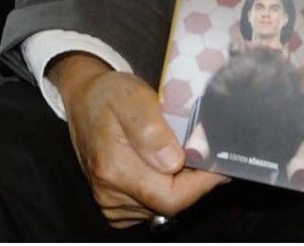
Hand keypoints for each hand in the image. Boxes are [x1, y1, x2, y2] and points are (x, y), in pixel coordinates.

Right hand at [48, 54, 226, 227]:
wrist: (84, 99)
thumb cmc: (110, 94)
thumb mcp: (133, 97)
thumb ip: (151, 130)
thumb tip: (174, 162)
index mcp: (115, 169)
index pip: (172, 197)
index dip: (202, 184)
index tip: (219, 162)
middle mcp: (110, 193)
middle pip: (169, 204)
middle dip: (193, 182)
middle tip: (204, 153)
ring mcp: (110, 202)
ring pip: (161, 208)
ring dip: (179, 185)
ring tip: (182, 153)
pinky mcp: (112, 205)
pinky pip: (149, 207)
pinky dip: (163, 190)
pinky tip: (164, 166)